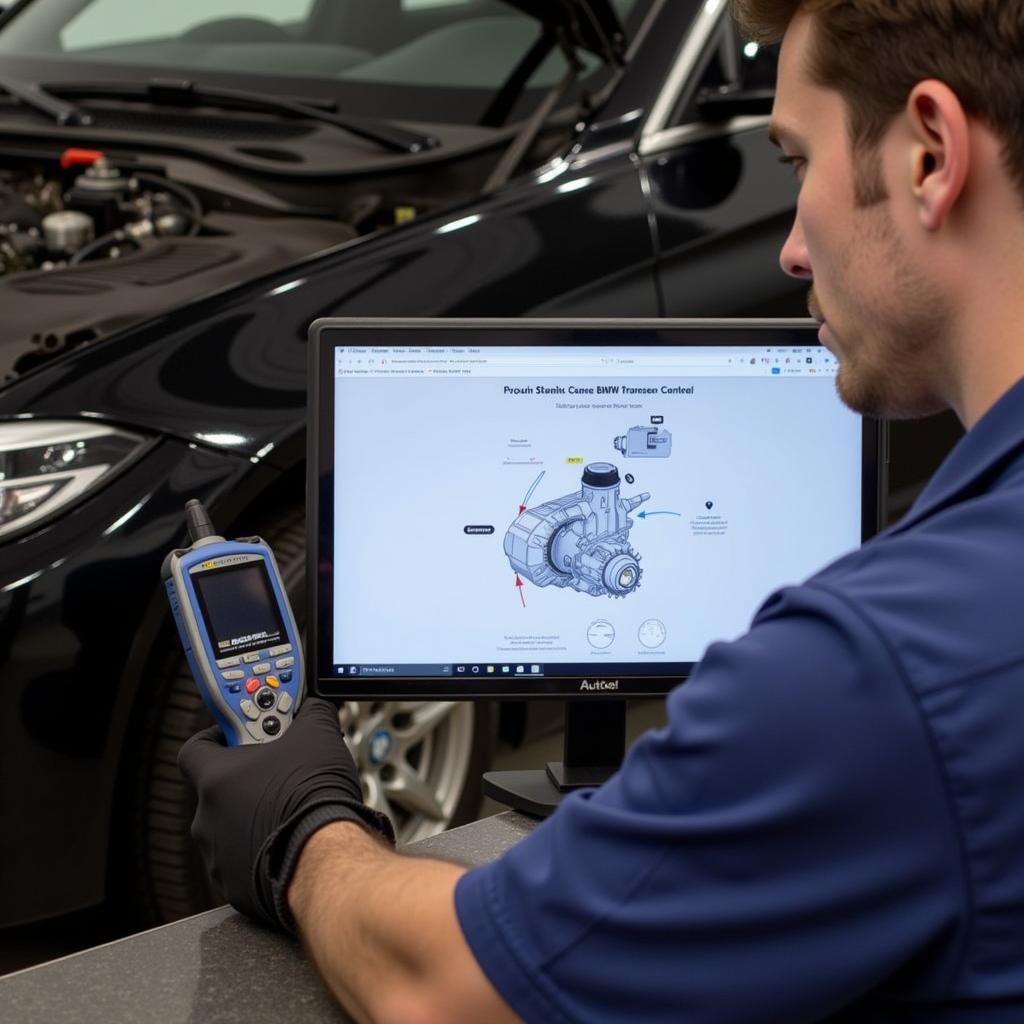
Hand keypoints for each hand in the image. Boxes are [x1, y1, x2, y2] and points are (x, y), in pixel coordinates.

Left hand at [178, 697, 394, 931]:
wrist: (327, 859)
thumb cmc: (313, 799)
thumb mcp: (318, 736)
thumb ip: (310, 714)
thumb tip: (315, 708)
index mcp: (216, 779)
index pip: (194, 749)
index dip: (215, 737)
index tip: (236, 734)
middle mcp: (207, 820)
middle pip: (218, 792)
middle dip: (247, 783)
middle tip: (279, 775)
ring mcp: (218, 857)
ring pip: (231, 830)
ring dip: (254, 819)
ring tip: (290, 812)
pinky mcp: (235, 888)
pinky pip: (244, 864)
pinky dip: (263, 853)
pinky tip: (291, 843)